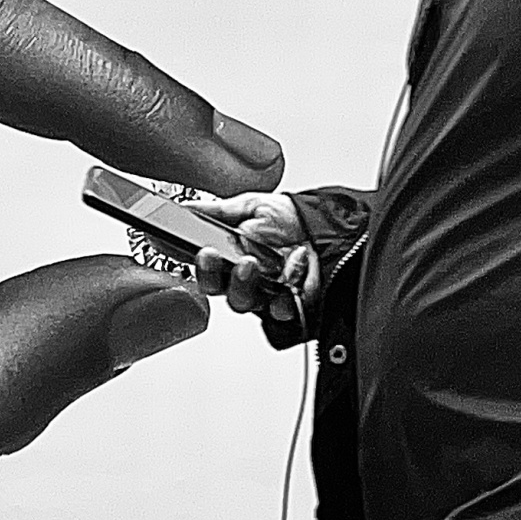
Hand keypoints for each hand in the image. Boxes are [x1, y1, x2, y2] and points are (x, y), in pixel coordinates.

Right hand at [193, 192, 321, 324]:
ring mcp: (267, 297)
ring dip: (245, 286)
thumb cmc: (295, 219)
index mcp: (234, 257)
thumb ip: (217, 210)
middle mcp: (248, 280)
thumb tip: (187, 207)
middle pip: (221, 291)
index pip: (209, 270)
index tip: (203, 252)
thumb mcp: (253, 205)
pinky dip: (282, 299)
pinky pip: (276, 315)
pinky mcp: (288, 310)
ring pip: (243, 303)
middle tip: (223, 260)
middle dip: (217, 277)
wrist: (333, 231)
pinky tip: (289, 280)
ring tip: (253, 265)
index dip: (203, 265)